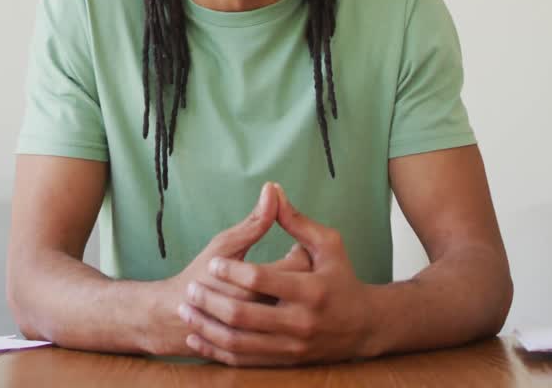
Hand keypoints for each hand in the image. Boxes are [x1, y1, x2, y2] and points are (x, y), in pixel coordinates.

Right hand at [147, 182, 310, 354]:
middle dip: (303, 271)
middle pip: (305, 288)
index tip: (295, 248)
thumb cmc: (200, 274)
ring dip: (298, 294)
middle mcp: (266, 312)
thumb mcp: (224, 245)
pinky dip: (290, 311)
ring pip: (300, 309)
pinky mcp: (264, 346)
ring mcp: (266, 334)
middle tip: (295, 264)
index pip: (301, 263)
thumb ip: (253, 221)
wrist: (177, 316)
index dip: (301, 251)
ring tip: (289, 283)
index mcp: (260, 285)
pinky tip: (281, 301)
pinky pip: (291, 329)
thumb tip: (272, 190)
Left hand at [178, 184, 371, 364]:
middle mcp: (301, 322)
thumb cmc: (342, 278)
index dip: (232, 271)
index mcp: (311, 289)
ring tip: (187, 310)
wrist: (364, 327)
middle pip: (243, 314)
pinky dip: (216, 350)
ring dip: (207, 327)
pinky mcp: (286, 361)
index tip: (213, 264)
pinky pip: (244, 361)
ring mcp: (293, 346)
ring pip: (238, 342)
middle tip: (191, 289)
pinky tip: (197, 337)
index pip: (261, 279)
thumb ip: (296, 221)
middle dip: (210, 301)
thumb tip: (271, 190)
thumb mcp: (327, 245)